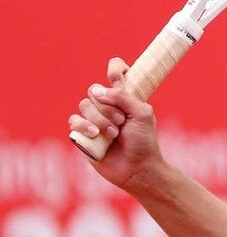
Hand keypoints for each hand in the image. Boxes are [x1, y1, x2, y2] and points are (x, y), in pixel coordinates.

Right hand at [69, 58, 164, 190]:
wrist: (136, 167)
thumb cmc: (143, 141)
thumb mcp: (142, 114)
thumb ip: (123, 98)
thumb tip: (97, 92)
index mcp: (125, 97)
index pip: (116, 73)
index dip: (116, 68)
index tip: (119, 73)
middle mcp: (108, 105)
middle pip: (95, 90)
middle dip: (108, 107)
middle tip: (122, 122)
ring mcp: (94, 119)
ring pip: (84, 105)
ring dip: (100, 119)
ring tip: (113, 134)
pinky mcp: (82, 133)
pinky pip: (74, 120)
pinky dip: (84, 126)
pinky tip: (96, 135)